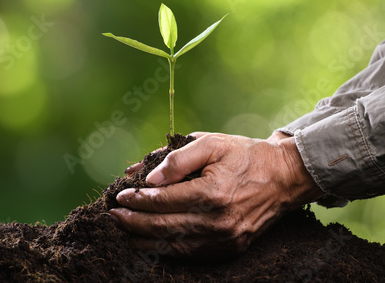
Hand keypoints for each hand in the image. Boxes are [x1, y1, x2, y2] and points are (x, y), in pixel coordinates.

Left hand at [110, 132, 323, 256]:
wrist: (284, 177)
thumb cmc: (244, 155)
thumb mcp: (211, 143)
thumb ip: (177, 159)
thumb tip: (147, 178)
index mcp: (212, 192)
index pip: (163, 200)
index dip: (137, 199)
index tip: (120, 196)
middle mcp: (218, 221)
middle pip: (163, 227)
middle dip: (133, 222)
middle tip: (113, 215)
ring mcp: (225, 239)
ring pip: (173, 246)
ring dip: (144, 239)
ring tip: (124, 230)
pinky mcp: (230, 248)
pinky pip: (190, 254)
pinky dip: (166, 250)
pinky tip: (151, 242)